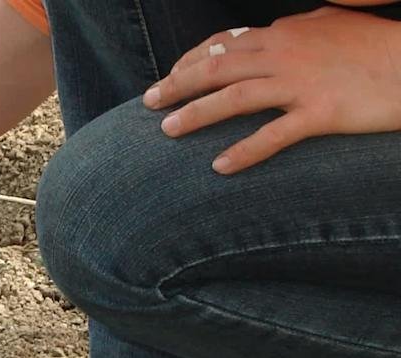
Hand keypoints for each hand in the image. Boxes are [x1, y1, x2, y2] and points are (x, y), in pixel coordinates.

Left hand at [143, 6, 400, 173]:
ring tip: (167, 131)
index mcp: (286, 32)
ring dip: (197, 114)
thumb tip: (267, 32)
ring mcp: (302, 83)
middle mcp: (287, 53)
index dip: (190, 60)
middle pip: (218, 68)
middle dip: (177, 85)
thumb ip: (295, 30)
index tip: (169, 77)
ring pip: (235, 96)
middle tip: (147, 102)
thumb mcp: (331, 26)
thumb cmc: (375, 46)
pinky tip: (219, 167)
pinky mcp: (321, 112)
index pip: (224, 44)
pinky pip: (274, 134)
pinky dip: (244, 151)